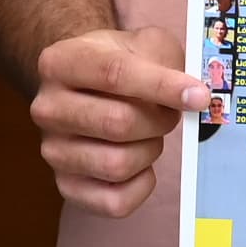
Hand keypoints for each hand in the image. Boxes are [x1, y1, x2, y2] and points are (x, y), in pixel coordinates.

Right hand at [28, 26, 207, 216]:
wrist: (86, 87)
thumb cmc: (120, 65)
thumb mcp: (142, 44)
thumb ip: (169, 61)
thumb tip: (194, 96)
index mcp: (60, 63)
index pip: (114, 74)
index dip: (162, 86)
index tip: (199, 96)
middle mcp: (46, 108)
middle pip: (117, 123)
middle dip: (158, 121)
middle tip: (168, 114)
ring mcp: (52, 150)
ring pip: (117, 164)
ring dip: (149, 151)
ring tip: (148, 136)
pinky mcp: (66, 186)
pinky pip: (114, 202)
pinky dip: (141, 186)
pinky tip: (141, 164)